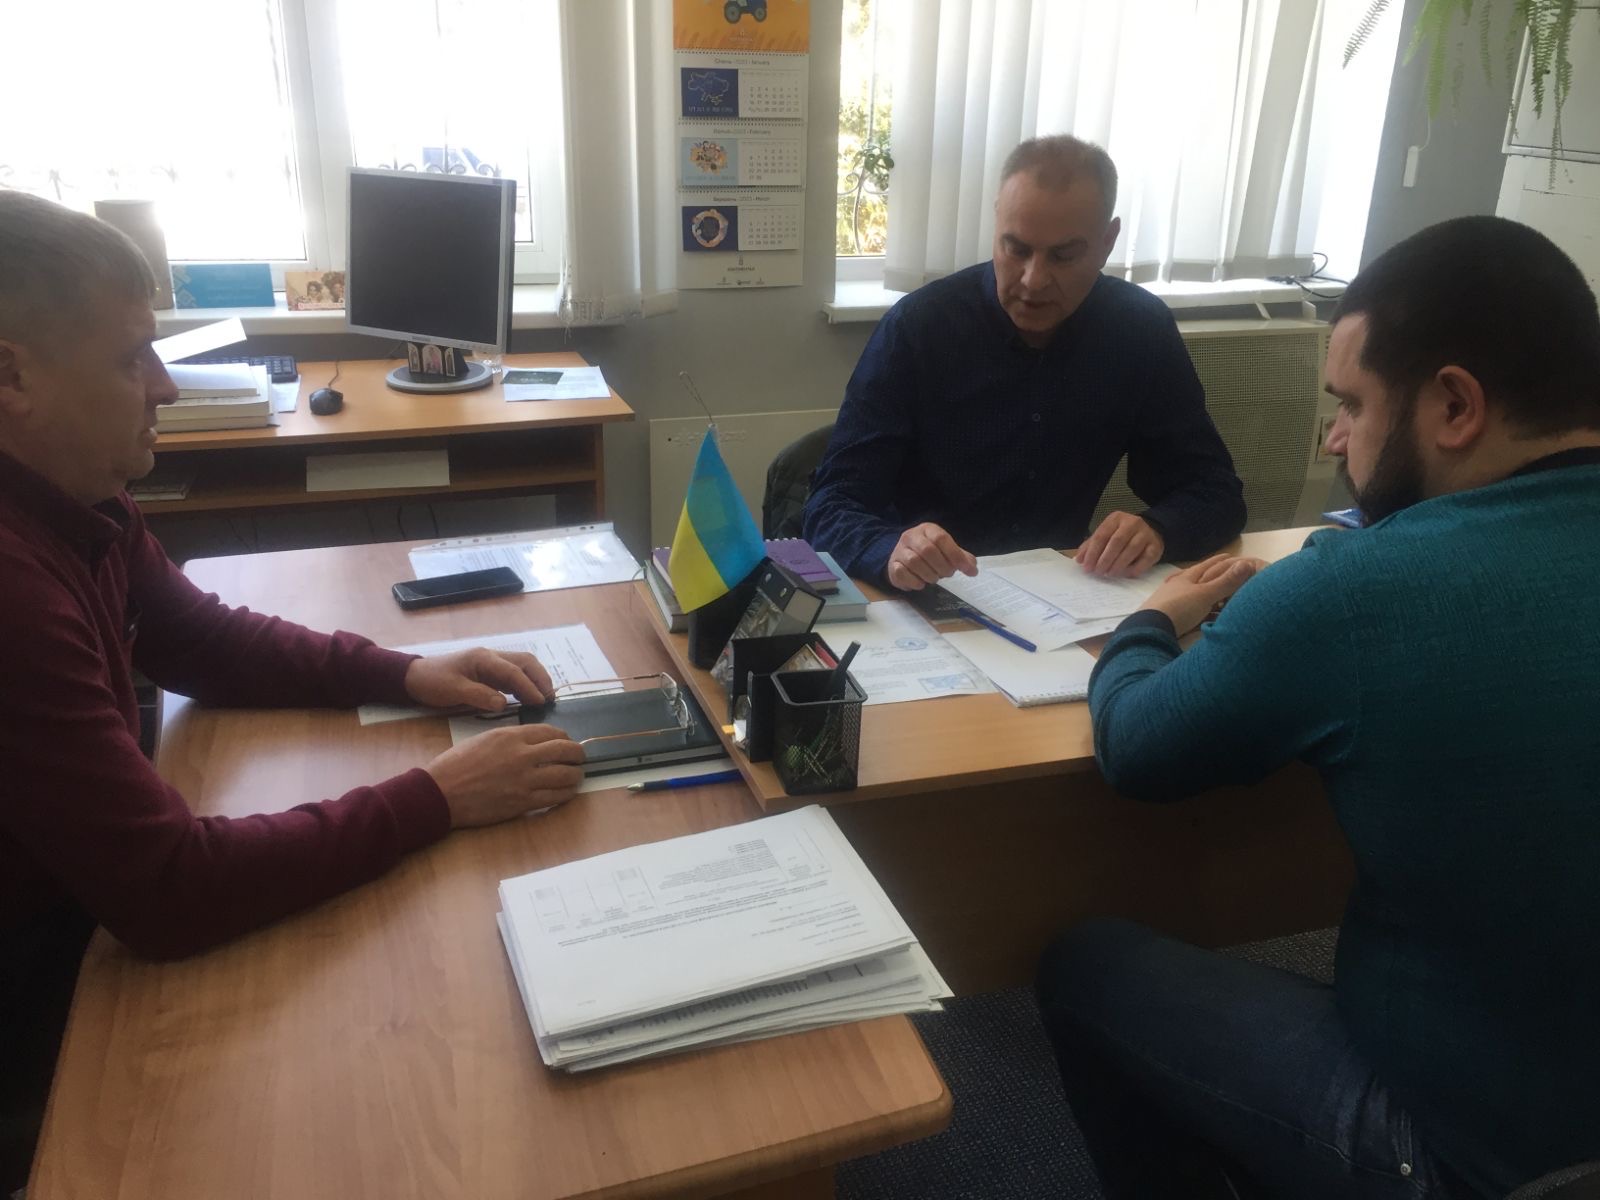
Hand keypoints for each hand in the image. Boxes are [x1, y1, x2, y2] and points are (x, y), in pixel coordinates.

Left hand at [404, 648, 553, 713]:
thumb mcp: (453, 690)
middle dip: (540, 678)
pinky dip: (524, 685)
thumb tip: (504, 704)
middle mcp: (491, 657)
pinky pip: (512, 675)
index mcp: (483, 658)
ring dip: (535, 680)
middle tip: (550, 698)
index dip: (529, 687)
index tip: (541, 702)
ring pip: (521, 667)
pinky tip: (528, 699)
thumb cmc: (432, 682)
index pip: (514, 671)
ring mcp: (491, 664)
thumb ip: (479, 696)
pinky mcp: (488, 672)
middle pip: (525, 662)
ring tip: (544, 699)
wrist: (415, 677)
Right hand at [425, 724, 585, 827]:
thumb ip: (510, 739)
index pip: (551, 732)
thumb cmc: (456, 764)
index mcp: (511, 736)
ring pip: (566, 775)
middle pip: (565, 750)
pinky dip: (567, 793)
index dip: (564, 737)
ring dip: (576, 775)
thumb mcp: (484, 739)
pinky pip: (555, 797)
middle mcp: (523, 755)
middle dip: (578, 754)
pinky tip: (568, 792)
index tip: (567, 742)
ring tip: (577, 775)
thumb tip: (532, 743)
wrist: (441, 793)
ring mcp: (525, 780)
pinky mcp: (523, 802)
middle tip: (580, 757)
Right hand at [887, 522, 977, 590]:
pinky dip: (915, 581)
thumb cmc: (928, 553)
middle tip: (948, 574)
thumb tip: (972, 569)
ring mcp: (899, 550)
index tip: (968, 570)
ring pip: (914, 562)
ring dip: (929, 575)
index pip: (941, 539)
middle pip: (927, 550)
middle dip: (942, 566)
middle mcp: (911, 536)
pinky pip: (902, 573)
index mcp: (927, 529)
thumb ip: (960, 557)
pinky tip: (921, 583)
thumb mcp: (946, 550)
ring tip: (934, 578)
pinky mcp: (892, 566)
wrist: (902, 556)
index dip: (956, 555)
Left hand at [1075, 512, 1164, 577]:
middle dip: (1105, 559)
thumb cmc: (1123, 535)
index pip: (1101, 535)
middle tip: (1098, 572)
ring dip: (1118, 564)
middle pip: (1116, 542)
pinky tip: (1124, 574)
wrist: (1151, 531)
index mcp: (1116, 519)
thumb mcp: (1106, 534)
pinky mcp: (1156, 546)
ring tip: (1109, 574)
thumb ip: (1092, 545)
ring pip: (1131, 550)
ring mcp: (1146, 534)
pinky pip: (1145, 559)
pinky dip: (1134, 569)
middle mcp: (1132, 523)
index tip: (1087, 567)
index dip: (1092, 552)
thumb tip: (1080, 560)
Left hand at [1138, 553, 1266, 635]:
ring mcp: (1178, 605)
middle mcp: (1182, 588)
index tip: (1232, 557)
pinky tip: (1215, 620)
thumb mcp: (1205, 594)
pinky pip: (1198, 616)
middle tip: (1235, 580)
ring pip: (1201, 599)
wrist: (1151, 632)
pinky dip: (1209, 615)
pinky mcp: (1177, 621)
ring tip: (1229, 601)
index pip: (1208, 565)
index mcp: (1187, 577)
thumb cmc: (1179, 608)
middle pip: (1204, 582)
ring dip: (1215, 600)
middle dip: (1218, 580)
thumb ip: (1226, 581)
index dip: (1221, 561)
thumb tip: (1248, 563)